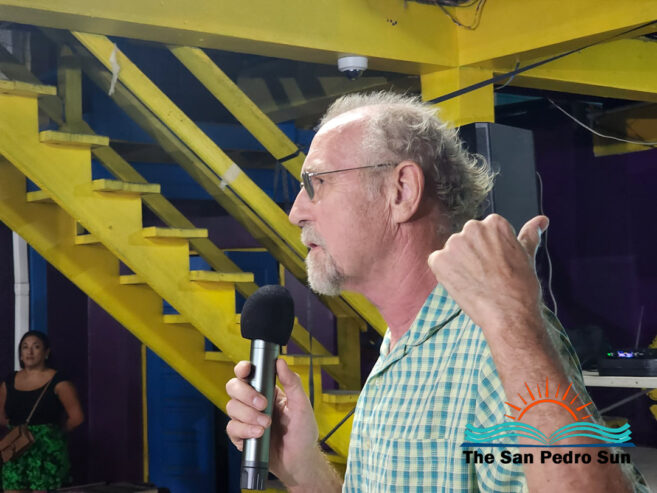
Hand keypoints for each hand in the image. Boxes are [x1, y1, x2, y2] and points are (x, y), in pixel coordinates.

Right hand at [225, 359, 319, 485]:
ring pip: (231, 407)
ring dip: (248, 415)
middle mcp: (254, 402)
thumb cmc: (303, 432)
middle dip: (246, 394)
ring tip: (266, 425)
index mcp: (268, 390)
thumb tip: (281, 362)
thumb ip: (292, 383)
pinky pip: (232, 428)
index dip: (243, 369)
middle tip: (263, 404)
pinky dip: (244, 430)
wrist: (299, 461)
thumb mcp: (302, 405)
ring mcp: (246, 419)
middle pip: (234, 387)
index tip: (247, 370)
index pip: (249, 374)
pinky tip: (258, 435)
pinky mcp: (242, 436)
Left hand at [427, 214, 548, 335]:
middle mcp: (473, 228)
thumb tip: (541, 221)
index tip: (497, 265)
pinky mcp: (439, 260)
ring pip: (452, 252)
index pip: (485, 233)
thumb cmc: (521, 288)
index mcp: (494, 223)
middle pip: (467, 240)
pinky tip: (462, 285)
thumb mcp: (527, 256)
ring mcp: (454, 244)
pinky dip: (446, 275)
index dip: (491, 252)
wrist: (509, 314)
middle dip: (473, 255)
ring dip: (459, 265)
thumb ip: (529, 234)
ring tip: (476, 282)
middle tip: (487, 275)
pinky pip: (437, 263)